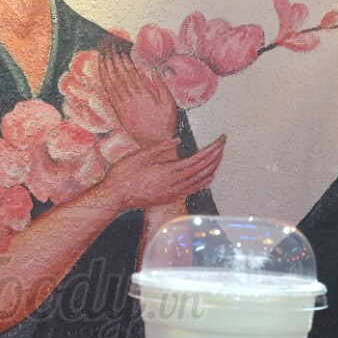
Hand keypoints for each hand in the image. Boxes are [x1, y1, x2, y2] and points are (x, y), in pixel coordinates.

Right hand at [83, 136, 225, 211]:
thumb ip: (158, 147)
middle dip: (216, 156)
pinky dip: (204, 182)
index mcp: (167, 171)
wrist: (114, 198)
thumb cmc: (123, 175)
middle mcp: (174, 184)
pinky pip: (193, 190)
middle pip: (203, 170)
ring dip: (213, 168)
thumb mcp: (137, 155)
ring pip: (200, 181)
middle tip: (224, 143)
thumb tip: (177, 139)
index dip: (212, 149)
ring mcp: (172, 193)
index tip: (221, 140)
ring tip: (220, 156)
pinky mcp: (169, 198)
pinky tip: (209, 177)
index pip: (198, 160)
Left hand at [100, 49, 176, 146]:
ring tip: (102, 55)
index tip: (119, 48)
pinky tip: (102, 73)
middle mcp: (131, 99)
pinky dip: (105, 82)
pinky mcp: (119, 112)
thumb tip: (152, 70)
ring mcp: (123, 106)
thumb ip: (160, 85)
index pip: (130, 72)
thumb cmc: (165, 123)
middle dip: (113, 59)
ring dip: (106, 68)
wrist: (155, 144)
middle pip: (118, 74)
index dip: (123, 59)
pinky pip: (109, 94)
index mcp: (143, 94)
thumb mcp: (169, 103)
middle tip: (109, 46)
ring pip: (111, 83)